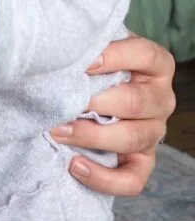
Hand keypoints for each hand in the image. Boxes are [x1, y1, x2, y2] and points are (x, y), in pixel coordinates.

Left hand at [51, 35, 175, 195]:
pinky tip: (75, 164)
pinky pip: (133, 179)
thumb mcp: (97, 44)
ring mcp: (155, 131)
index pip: (144, 55)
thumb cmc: (94, 60)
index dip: (114, 57)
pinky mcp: (143, 161)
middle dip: (95, 102)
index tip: (82, 63)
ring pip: (132, 139)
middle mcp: (161, 98)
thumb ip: (89, 40)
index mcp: (155, 64)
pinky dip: (104, 177)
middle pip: (135, 102)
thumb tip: (62, 40)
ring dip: (91, 136)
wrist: (96, 86)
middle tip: (63, 99)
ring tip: (58, 130)